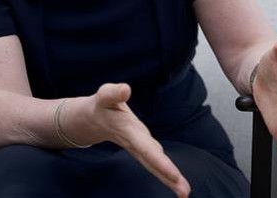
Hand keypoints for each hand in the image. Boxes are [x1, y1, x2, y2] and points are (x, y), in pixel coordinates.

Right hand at [74, 83, 190, 197]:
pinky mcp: (141, 147)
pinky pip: (154, 161)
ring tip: (184, 193)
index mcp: (127, 131)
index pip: (145, 148)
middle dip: (167, 176)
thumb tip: (125, 89)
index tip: (173, 174)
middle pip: (152, 162)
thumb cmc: (101, 105)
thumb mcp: (104, 95)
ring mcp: (138, 146)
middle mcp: (134, 142)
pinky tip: (176, 181)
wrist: (91, 119)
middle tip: (185, 192)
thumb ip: (114, 93)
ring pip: (154, 164)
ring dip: (169, 178)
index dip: (158, 160)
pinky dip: (165, 171)